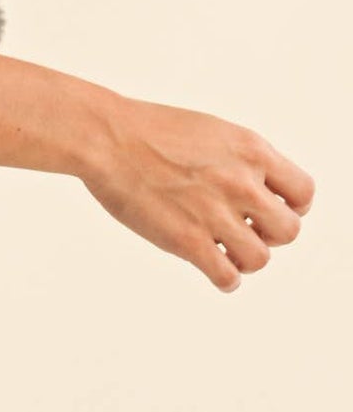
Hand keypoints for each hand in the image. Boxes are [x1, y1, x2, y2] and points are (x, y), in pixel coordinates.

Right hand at [79, 98, 313, 291]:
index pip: (303, 193)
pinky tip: (213, 269)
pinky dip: (225, 279)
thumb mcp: (213, 131)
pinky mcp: (187, 240)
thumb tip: (257, 187)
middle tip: (245, 230)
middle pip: (288, 231)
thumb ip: (242, 159)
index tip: (269, 210)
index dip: (291, 207)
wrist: (107, 139)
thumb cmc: (149, 131)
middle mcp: (242, 183)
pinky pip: (227, 276)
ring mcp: (215, 214)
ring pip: (260, 258)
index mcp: (252, 152)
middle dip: (270, 235)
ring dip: (246, 259)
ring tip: (226, 251)